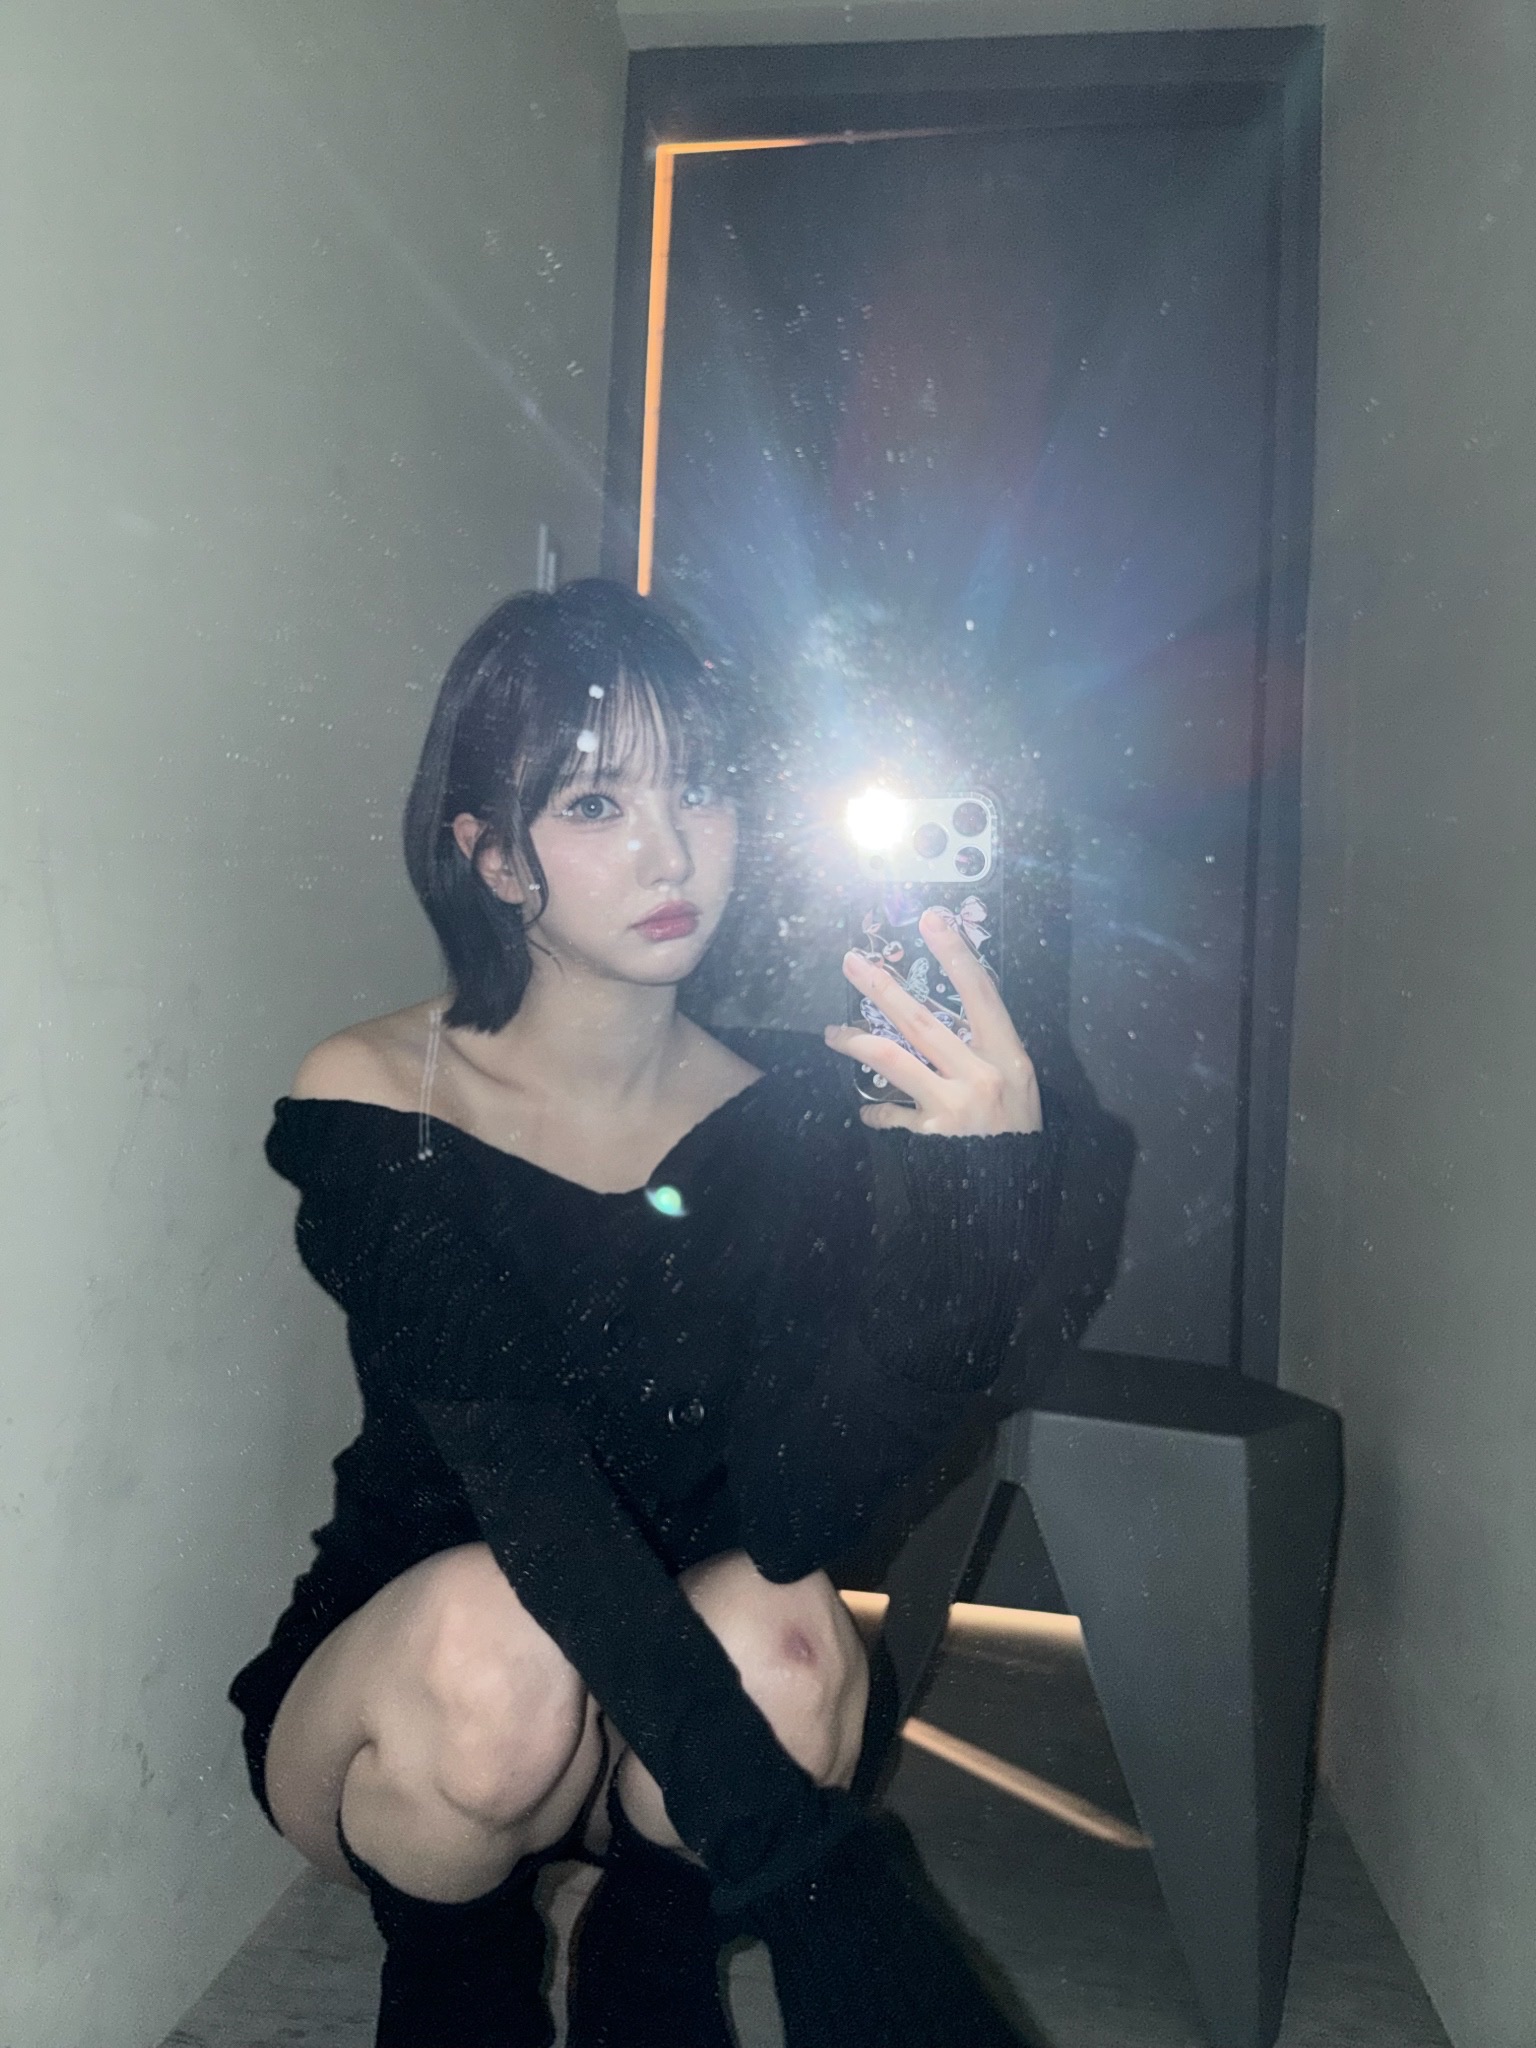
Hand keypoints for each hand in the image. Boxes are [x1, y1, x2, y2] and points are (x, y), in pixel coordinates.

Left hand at [823, 908, 1042, 1136]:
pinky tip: (869, 1111)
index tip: (930, 919)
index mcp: (1009, 1056)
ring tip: (832, 1032)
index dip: (955, 953)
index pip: (981, 992)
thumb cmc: (1018, 1138)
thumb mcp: (1020, 1088)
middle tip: (851, 962)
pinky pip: (891, 1113)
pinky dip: (877, 1111)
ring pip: (892, 1057)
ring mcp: (954, 1104)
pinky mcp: (931, 1134)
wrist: (1012, 1199)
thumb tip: (957, 1024)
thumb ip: (990, 1054)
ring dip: (857, 1040)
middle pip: (921, 1019)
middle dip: (881, 987)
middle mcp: (981, 1074)